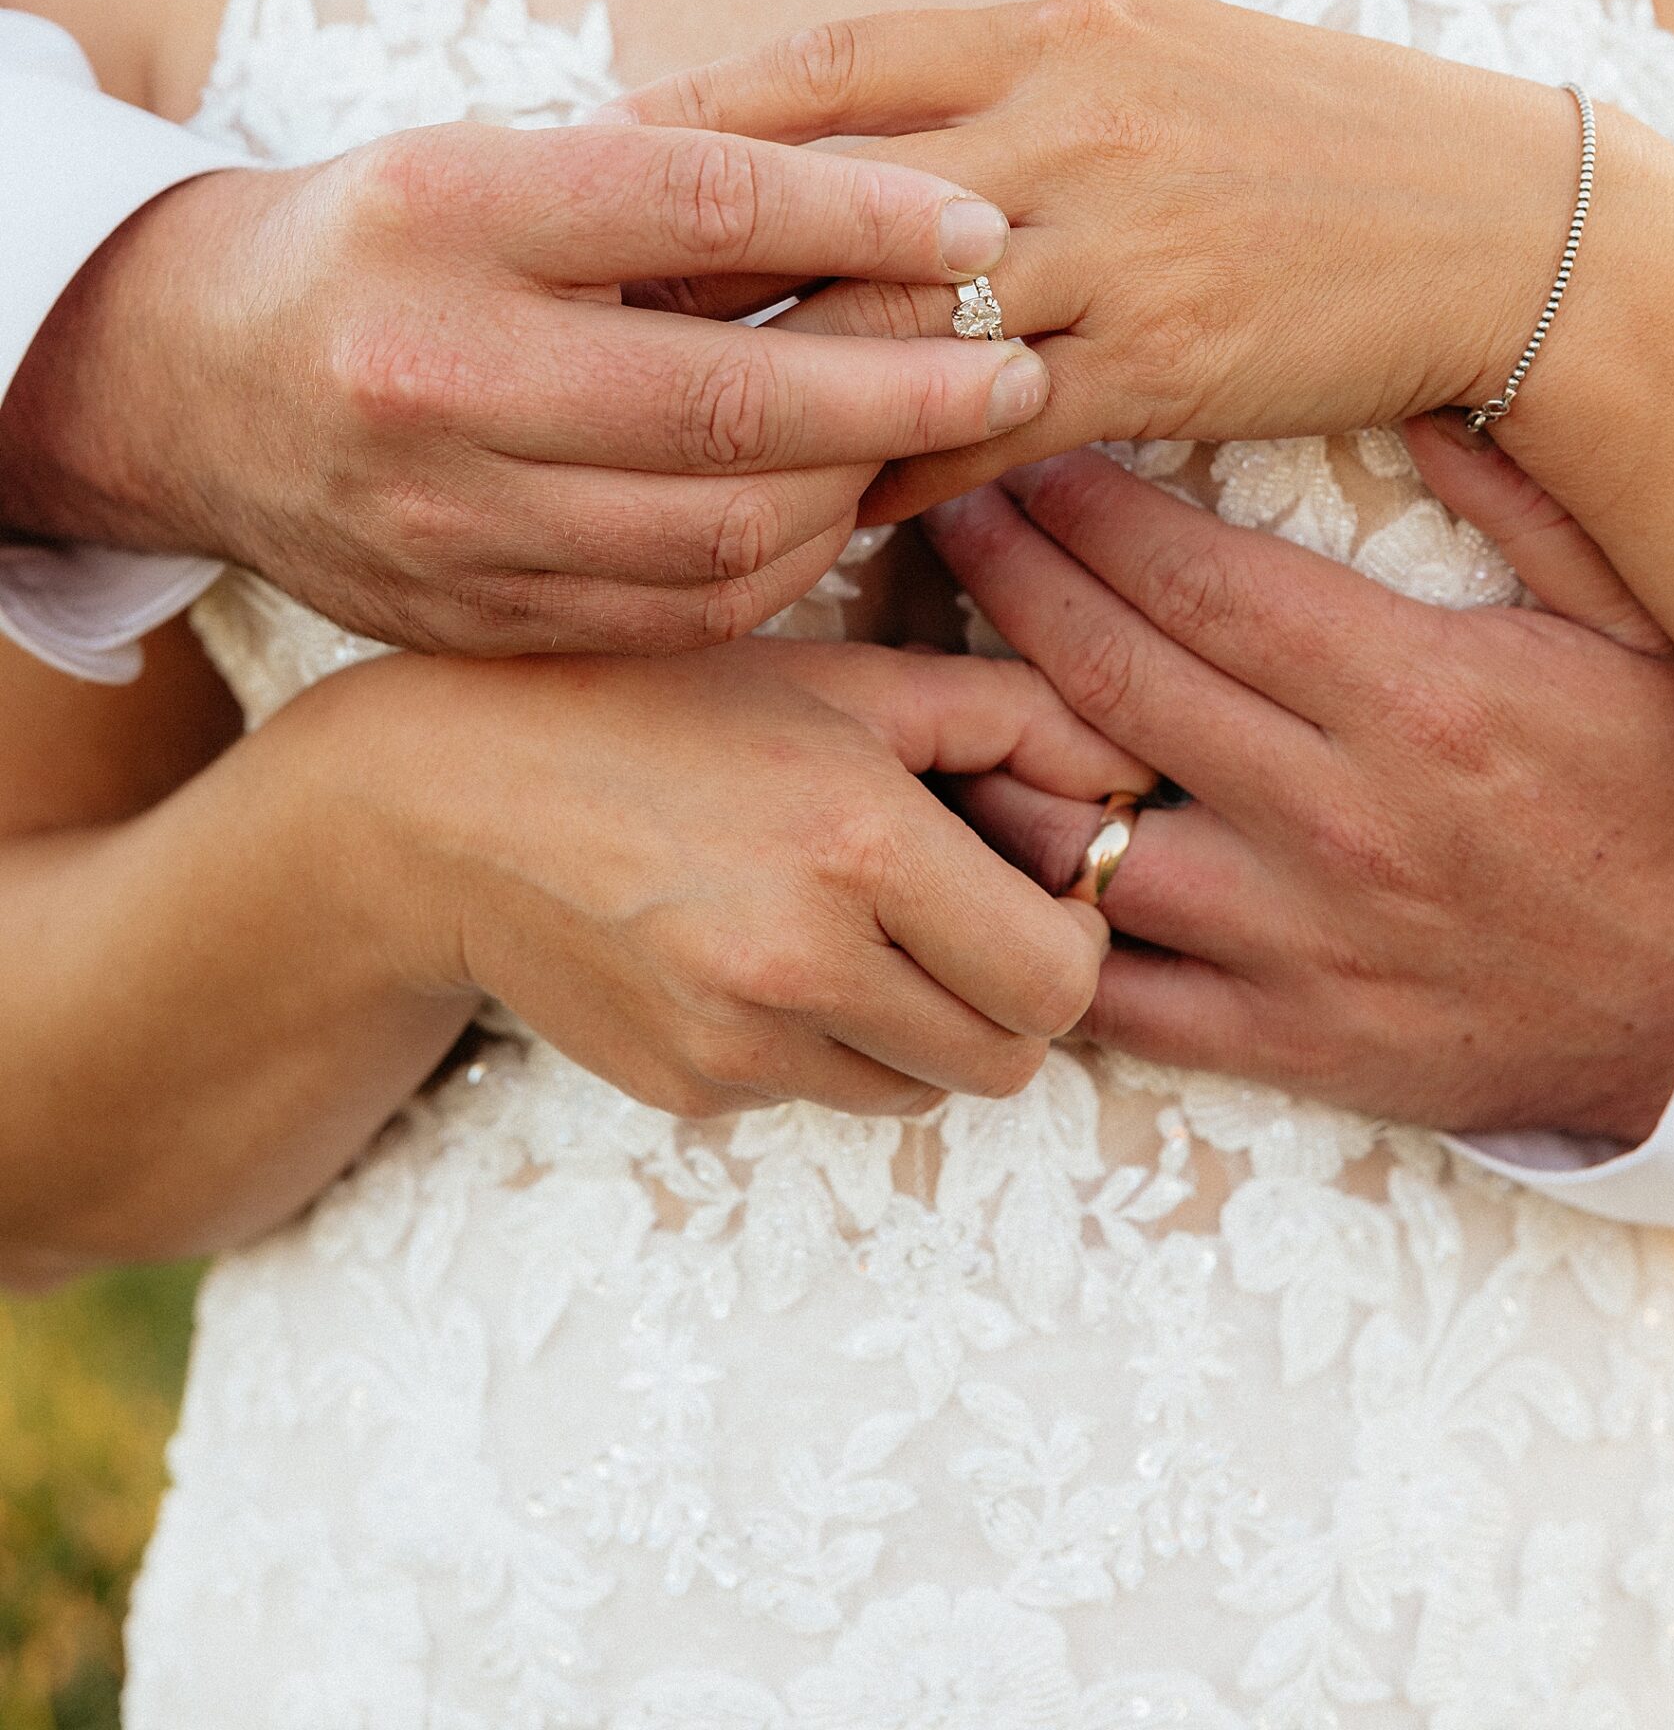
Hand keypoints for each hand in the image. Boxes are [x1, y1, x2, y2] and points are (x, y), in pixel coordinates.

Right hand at [0, 121, 1046, 652]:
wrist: (192, 381)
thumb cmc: (384, 244)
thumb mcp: (490, 166)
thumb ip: (661, 186)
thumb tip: (895, 201)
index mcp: (446, 210)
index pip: (702, 204)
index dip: (866, 216)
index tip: (979, 226)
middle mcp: (433, 367)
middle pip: (728, 400)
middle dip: (904, 387)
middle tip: (1014, 362)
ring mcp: (443, 513)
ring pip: (715, 529)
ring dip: (858, 486)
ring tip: (936, 439)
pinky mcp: (464, 612)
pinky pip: (671, 608)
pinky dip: (780, 564)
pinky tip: (834, 512)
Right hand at [315, 638, 1123, 1118]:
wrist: (446, 804)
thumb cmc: (655, 709)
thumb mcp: (839, 678)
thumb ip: (1008, 718)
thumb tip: (1130, 779)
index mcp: (859, 845)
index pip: (1058, 979)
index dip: (1069, 938)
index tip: (1031, 886)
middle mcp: (801, 964)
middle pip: (1007, 1059)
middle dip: (1008, 994)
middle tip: (955, 912)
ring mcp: (738, 1046)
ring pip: (921, 1090)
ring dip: (920, 1022)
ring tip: (845, 919)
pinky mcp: (690, 1094)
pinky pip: (819, 1092)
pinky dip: (822, 1038)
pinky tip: (753, 945)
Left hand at [610, 0, 1649, 520]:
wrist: (1488, 219)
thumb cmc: (1305, 130)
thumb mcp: (1151, 49)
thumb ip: (1000, 76)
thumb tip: (855, 119)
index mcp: (1051, 29)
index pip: (824, 65)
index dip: (689, 113)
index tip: (581, 155)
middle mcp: (1065, 127)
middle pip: (822, 197)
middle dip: (684, 259)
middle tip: (564, 310)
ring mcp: (1113, 247)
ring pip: (886, 324)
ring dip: (766, 384)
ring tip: (655, 428)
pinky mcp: (1160, 365)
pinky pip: (983, 428)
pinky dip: (891, 466)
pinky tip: (822, 500)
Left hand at [921, 427, 1673, 1144]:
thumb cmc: (1663, 801)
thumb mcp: (1630, 630)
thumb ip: (1524, 504)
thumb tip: (1417, 389)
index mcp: (1412, 697)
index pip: (1193, 580)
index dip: (1084, 510)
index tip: (1026, 461)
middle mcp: (1333, 816)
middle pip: (1107, 676)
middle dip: (1005, 579)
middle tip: (944, 516)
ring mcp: (1293, 940)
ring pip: (1072, 840)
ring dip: (985, 753)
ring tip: (933, 679)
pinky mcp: (1278, 1042)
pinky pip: (1107, 990)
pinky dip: (1030, 923)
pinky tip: (982, 854)